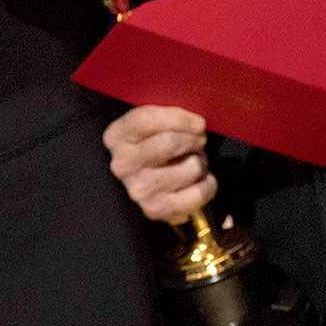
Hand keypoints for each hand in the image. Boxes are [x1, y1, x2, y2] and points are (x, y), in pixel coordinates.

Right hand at [104, 105, 215, 224]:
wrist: (148, 184)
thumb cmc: (155, 145)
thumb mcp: (153, 124)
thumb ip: (166, 115)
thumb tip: (195, 116)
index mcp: (117, 136)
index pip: (148, 119)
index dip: (179, 118)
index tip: (198, 122)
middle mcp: (123, 164)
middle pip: (169, 143)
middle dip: (194, 138)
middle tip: (199, 139)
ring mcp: (139, 189)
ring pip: (190, 167)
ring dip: (201, 161)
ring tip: (193, 161)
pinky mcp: (157, 210)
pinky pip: (199, 192)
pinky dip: (207, 184)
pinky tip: (198, 181)